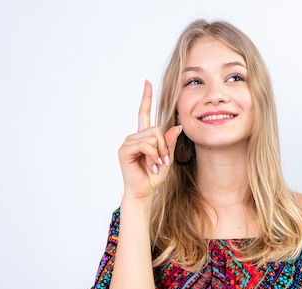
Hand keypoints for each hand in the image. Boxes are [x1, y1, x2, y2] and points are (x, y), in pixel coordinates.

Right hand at [118, 81, 181, 199]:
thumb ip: (170, 142)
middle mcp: (134, 137)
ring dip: (159, 153)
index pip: (143, 113)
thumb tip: (176, 127)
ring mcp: (128, 143)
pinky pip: (145, 145)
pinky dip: (153, 156)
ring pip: (152, 137)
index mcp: (143, 137)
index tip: (147, 82)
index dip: (146, 98)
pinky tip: (151, 165)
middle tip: (162, 161)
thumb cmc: (154, 176)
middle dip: (164, 146)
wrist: (144, 192)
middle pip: (156, 129)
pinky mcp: (124, 150)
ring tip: (156, 165)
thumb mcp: (167, 157)